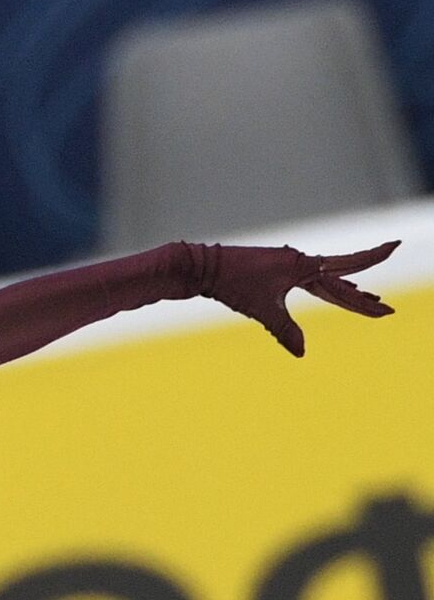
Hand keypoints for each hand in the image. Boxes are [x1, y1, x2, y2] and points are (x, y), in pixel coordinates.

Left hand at [192, 240, 397, 356]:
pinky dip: (323, 288)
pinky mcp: (275, 270)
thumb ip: (284, 330)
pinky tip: (330, 289)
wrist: (203, 266)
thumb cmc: (232, 284)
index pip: (345, 268)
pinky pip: (308, 280)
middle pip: (339, 282)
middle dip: (361, 298)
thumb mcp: (261, 309)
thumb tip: (302, 353)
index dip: (373, 258)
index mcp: (301, 266)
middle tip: (385, 310)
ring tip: (367, 300)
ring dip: (345, 292)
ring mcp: (287, 266)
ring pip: (324, 281)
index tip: (396, 246)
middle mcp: (298, 262)